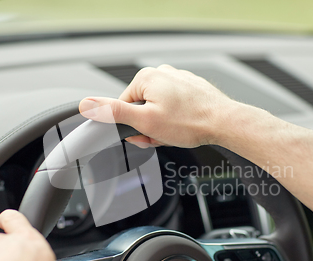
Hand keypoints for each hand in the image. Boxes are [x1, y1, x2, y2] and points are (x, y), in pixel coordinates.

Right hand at [79, 64, 238, 147]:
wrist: (224, 122)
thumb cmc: (190, 122)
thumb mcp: (145, 121)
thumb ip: (114, 113)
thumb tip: (87, 105)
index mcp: (147, 77)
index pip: (124, 106)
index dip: (132, 126)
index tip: (144, 134)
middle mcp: (163, 73)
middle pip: (142, 107)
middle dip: (149, 126)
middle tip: (162, 136)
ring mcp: (179, 79)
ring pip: (159, 108)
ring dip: (163, 125)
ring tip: (176, 132)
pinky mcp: (191, 88)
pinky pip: (175, 106)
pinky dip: (176, 119)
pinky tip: (185, 127)